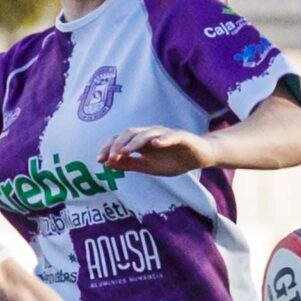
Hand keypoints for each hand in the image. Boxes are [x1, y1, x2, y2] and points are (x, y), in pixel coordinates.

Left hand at [97, 126, 214, 175]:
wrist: (200, 157)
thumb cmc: (174, 160)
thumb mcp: (149, 167)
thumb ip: (130, 164)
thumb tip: (108, 163)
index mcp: (141, 141)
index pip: (121, 140)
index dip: (109, 148)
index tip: (99, 160)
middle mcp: (151, 134)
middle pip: (130, 133)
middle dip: (118, 145)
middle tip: (111, 157)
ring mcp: (165, 134)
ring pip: (146, 134)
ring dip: (134, 143)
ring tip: (126, 152)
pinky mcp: (181, 136)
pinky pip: (170, 136)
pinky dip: (162, 139)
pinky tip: (155, 144)